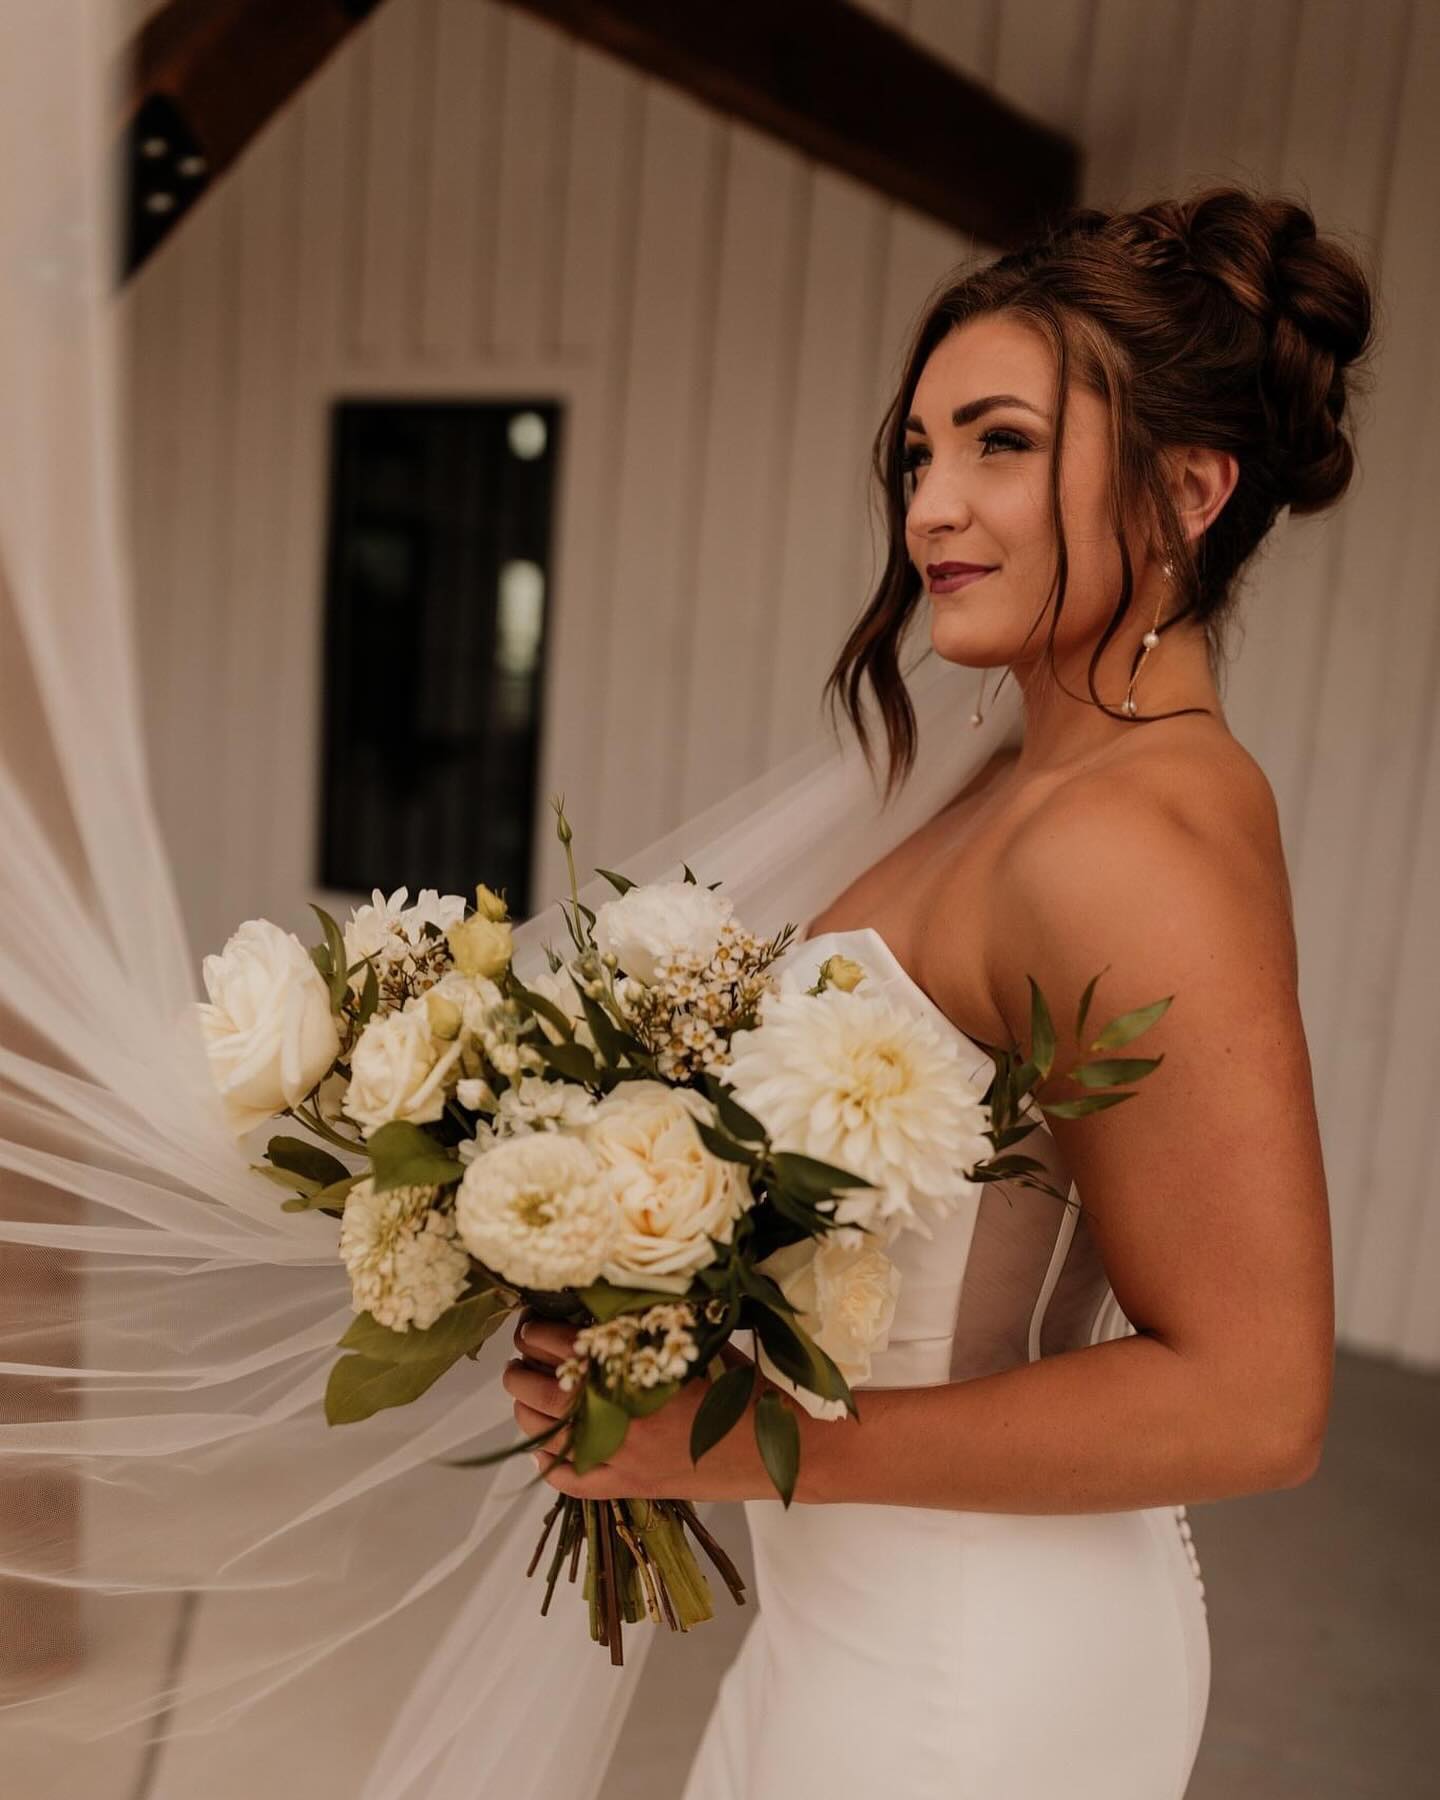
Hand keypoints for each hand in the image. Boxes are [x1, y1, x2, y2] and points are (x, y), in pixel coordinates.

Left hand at [502, 1309, 780, 1502]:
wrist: (785, 1444)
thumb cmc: (746, 1383)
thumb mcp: (696, 1341)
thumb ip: (647, 1325)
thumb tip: (599, 1302)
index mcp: (636, 1373)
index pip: (560, 1347)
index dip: (536, 1330)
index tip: (531, 1320)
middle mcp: (621, 1418)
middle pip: (539, 1390)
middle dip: (521, 1366)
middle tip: (522, 1350)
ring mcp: (622, 1459)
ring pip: (545, 1436)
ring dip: (526, 1409)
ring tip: (527, 1389)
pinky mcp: (631, 1489)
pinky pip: (570, 1481)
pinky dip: (549, 1462)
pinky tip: (547, 1445)